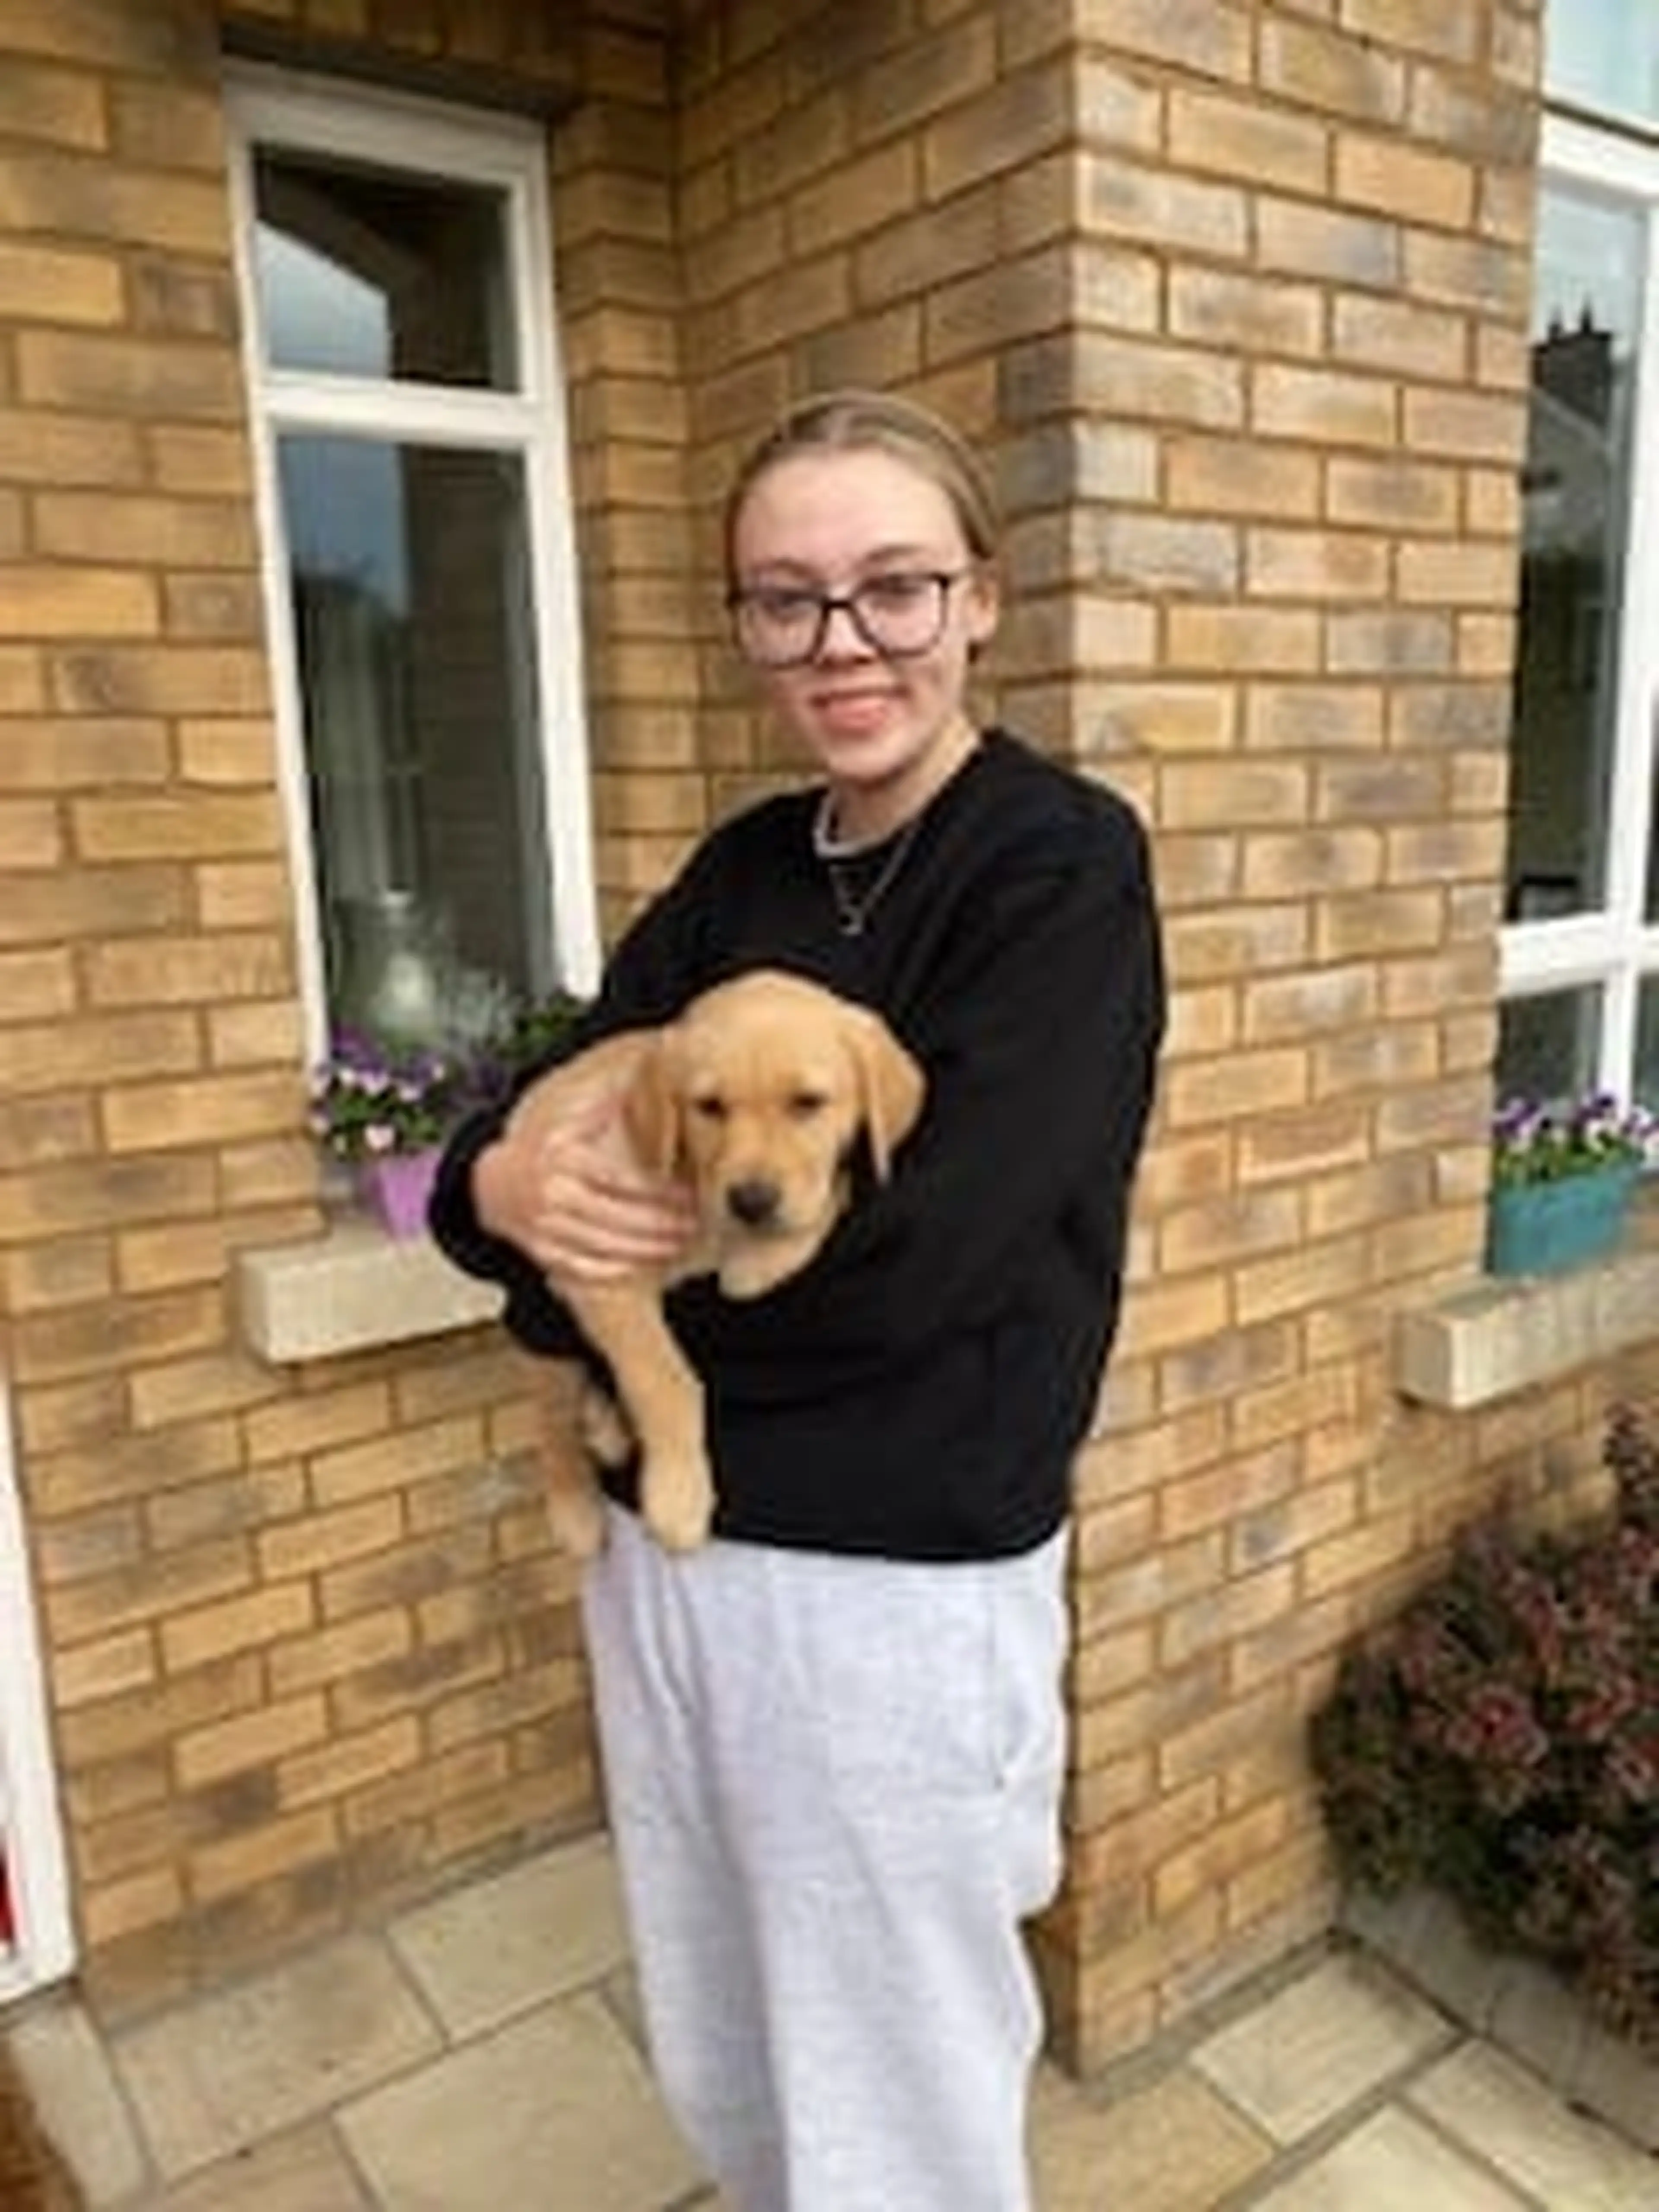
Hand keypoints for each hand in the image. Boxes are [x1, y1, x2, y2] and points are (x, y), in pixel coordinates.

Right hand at [473, 1088, 695, 1286]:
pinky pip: (586, 1268)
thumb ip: (611, 1097)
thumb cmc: (546, 1145)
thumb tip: (653, 1074)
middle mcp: (552, 1195)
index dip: (661, 1191)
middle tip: (695, 1223)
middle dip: (663, 1225)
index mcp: (562, 1157)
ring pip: (607, 1247)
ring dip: (649, 1249)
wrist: (495, 1183)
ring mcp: (545, 1228)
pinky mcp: (544, 1254)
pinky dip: (620, 1269)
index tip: (690, 1193)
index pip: (621, 1180)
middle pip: (620, 1218)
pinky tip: (647, 1262)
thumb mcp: (573, 1112)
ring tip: (681, 1243)